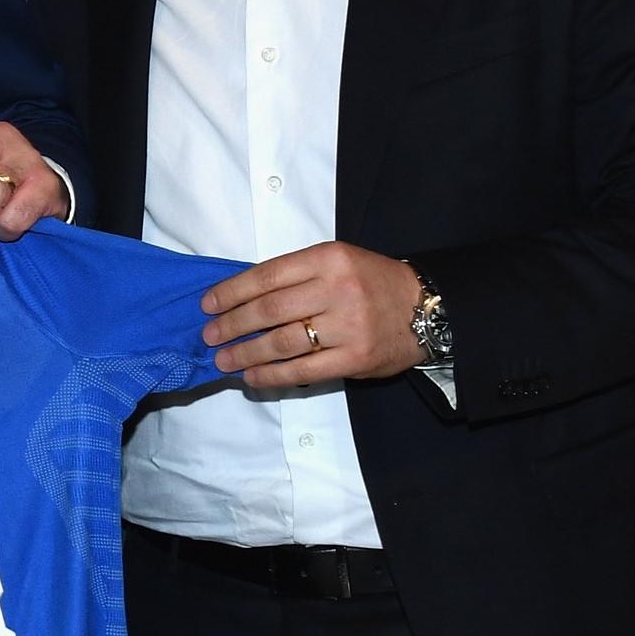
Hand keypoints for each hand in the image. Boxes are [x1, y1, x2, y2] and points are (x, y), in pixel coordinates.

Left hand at [200, 242, 426, 387]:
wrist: (426, 308)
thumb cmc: (371, 282)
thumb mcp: (336, 261)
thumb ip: (295, 274)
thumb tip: (240, 296)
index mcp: (328, 259)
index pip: (266, 276)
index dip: (231, 292)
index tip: (207, 305)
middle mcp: (337, 290)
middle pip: (269, 311)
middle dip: (231, 325)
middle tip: (209, 335)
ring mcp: (347, 326)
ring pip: (282, 343)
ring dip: (245, 353)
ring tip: (223, 359)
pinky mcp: (355, 358)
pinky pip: (303, 370)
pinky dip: (271, 375)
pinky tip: (252, 376)